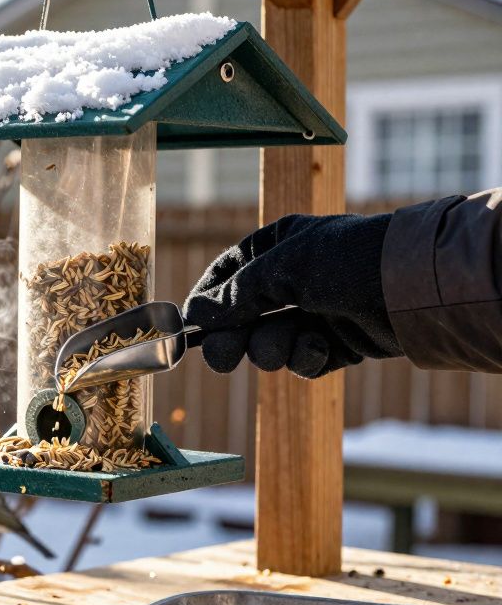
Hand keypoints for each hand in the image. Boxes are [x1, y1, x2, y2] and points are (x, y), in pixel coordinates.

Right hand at [183, 212, 401, 377]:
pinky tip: (318, 351)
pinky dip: (305, 359)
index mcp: (281, 244)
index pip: (228, 272)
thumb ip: (236, 294)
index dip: (206, 299)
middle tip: (223, 357)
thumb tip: (194, 316)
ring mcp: (317, 311)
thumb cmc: (349, 260)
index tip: (189, 325)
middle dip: (234, 336)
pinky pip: (303, 359)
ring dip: (272, 348)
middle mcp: (296, 277)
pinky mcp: (338, 343)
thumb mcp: (284, 267)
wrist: (416, 289)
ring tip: (287, 345)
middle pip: (244, 314)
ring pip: (270, 341)